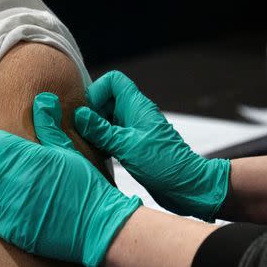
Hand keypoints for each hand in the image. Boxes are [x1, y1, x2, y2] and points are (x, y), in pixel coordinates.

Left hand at [0, 93, 140, 266]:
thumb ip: (49, 125)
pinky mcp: (9, 229)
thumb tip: (43, 100)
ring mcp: (6, 205)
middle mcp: (7, 178)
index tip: (13, 154)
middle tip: (10, 175)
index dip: (2, 147)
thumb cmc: (84, 184)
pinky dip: (4, 218)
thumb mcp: (67, 150)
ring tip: (15, 195)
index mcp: (21, 155)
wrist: (96, 223)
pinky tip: (22, 215)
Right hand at [74, 71, 229, 220]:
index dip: (97, 91)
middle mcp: (136, 114)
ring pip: (109, 118)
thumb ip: (101, 130)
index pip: (114, 81)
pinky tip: (99, 155)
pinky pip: (113, 135)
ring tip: (89, 144)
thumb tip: (79, 115)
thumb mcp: (126, 146)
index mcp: (137, 106)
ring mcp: (135, 129)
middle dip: (92, 112)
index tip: (89, 113)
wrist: (187, 185)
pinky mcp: (135, 144)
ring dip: (96, 129)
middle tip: (83, 131)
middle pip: (107, 99)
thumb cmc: (163, 164)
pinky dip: (104, 141)